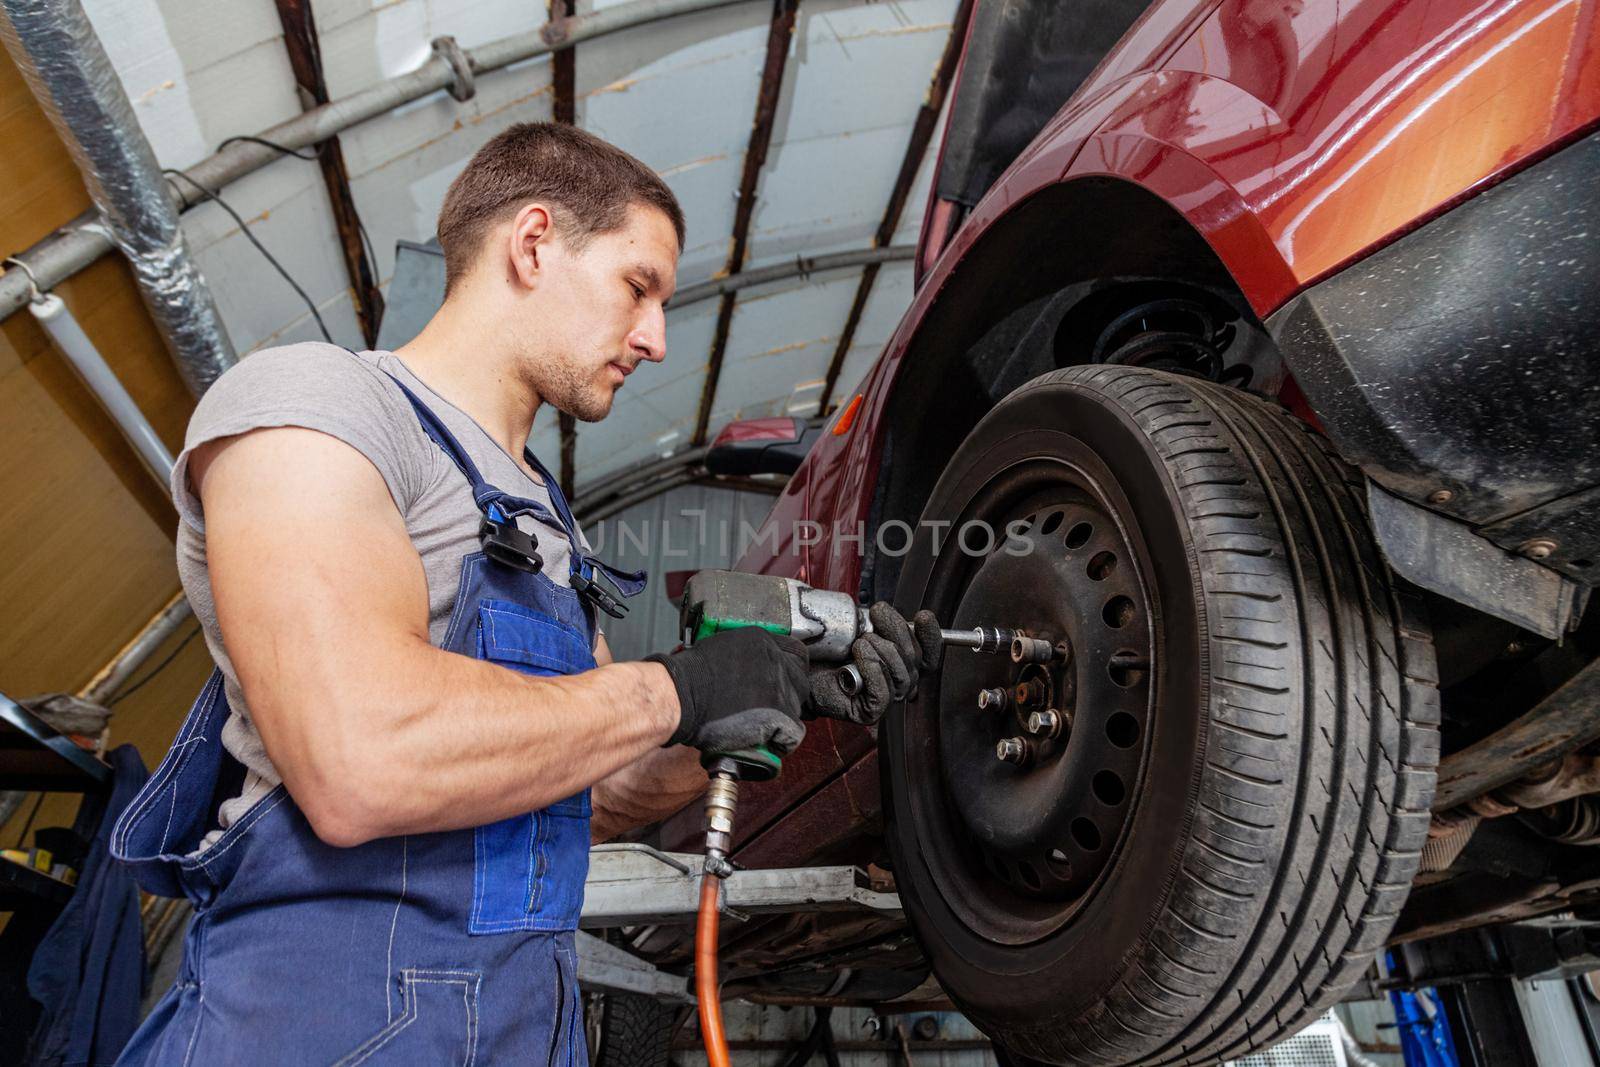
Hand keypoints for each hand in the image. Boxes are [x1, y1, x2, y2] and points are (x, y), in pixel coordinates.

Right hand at [646, 628, 809, 754]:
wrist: (682, 694)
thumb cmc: (691, 675)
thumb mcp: (723, 647)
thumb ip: (747, 655)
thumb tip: (755, 667)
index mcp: (763, 641)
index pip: (797, 654)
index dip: (791, 670)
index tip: (785, 680)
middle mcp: (776, 660)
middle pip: (801, 681)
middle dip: (790, 694)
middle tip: (775, 707)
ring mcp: (779, 687)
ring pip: (797, 707)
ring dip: (784, 717)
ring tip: (764, 725)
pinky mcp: (778, 714)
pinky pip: (792, 733)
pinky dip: (782, 741)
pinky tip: (769, 741)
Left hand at [810, 603, 942, 725]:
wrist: (801, 667)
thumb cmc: (828, 650)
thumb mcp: (857, 628)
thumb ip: (879, 623)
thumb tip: (887, 612)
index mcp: (901, 662)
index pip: (929, 654)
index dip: (930, 636)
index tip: (923, 616)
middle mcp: (898, 682)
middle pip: (915, 659)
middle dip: (897, 631)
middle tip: (877, 613)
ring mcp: (886, 698)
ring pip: (902, 675)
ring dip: (883, 651)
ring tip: (860, 639)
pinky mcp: (870, 711)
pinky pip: (884, 693)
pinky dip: (874, 670)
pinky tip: (860, 654)